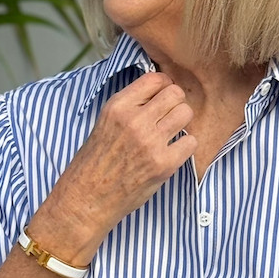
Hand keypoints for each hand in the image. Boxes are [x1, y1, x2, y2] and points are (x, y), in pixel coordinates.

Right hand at [29, 72, 196, 261]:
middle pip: (175, 94)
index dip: (163, 87)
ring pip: (186, 114)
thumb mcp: (105, 123)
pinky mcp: (163, 164)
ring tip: (171, 134)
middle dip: (175, 104)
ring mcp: (150, 142)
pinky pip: (191, 142)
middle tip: (168, 118)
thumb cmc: (95, 163)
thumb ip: (130, 107)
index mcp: (118, 107)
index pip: (155, 79)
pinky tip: (173, 152)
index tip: (162, 99)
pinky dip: (185, 146)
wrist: (88, 198)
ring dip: (183, 123)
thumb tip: (159, 94)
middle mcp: (135, 121)